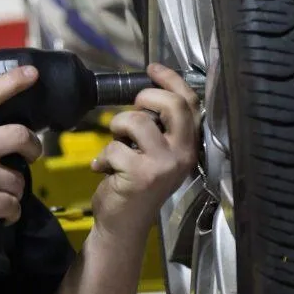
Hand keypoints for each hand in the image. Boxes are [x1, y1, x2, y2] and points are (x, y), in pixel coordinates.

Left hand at [90, 63, 200, 238]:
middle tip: (132, 106)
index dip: (172, 80)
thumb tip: (145, 94)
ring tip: (114, 145)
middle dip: (146, 96)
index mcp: (189, 146)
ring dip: (117, 127)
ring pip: (137, 121)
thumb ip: (158, 128)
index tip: (152, 68)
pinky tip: (103, 169)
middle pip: (172, 105)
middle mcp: (183, 154)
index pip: (190, 104)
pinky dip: (103, 156)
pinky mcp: (142, 175)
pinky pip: (114, 147)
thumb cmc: (136, 185)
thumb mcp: (155, 154)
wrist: (123, 225)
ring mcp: (164, 165)